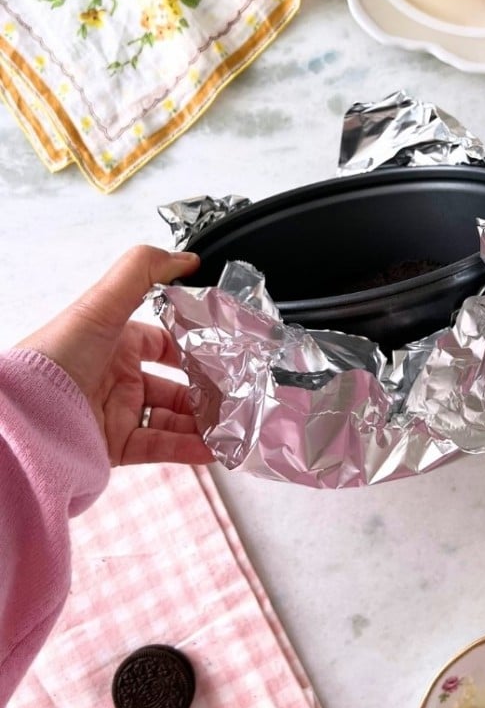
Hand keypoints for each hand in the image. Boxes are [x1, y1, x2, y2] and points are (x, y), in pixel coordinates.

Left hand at [17, 245, 213, 466]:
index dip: (192, 346)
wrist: (27, 414)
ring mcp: (116, 412)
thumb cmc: (57, 355)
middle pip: (173, 383)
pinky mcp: (114, 445)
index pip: (163, 342)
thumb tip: (186, 257)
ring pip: (171, 417)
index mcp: (114, 341)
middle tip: (234, 393)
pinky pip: (160, 447)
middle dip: (204, 389)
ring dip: (201, 422)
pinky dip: (188, 449)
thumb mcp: (103, 303)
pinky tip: (213, 448)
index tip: (222, 351)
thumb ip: (144, 270)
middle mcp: (116, 376)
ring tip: (231, 424)